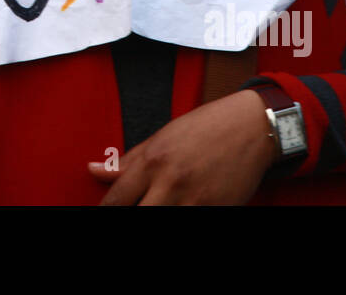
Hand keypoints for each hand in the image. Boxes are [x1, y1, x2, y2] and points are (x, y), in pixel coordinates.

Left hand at [88, 89, 278, 204]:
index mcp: (153, 160)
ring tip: (158, 206)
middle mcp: (171, 182)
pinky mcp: (216, 209)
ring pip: (163, 219)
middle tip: (127, 212)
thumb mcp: (162, 136)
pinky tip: (180, 208)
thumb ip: (128, 159)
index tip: (101, 212)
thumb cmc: (205, 127)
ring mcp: (195, 199)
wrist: (250, 127)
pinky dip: (183, 216)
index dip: (105, 210)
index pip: (117, 198)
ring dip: (157, 214)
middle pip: (137, 214)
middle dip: (128, 216)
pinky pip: (193, 219)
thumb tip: (94, 170)